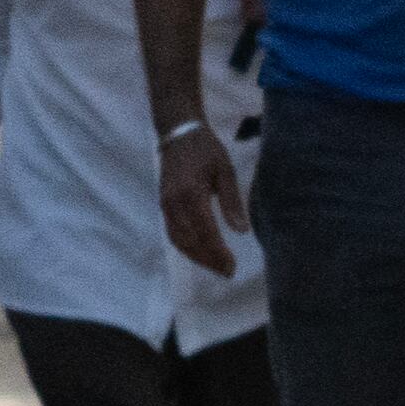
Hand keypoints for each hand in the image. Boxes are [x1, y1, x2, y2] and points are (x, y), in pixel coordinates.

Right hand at [157, 123, 246, 275]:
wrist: (178, 133)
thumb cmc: (206, 149)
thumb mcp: (225, 170)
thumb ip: (232, 201)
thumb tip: (241, 231)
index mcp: (191, 193)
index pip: (205, 231)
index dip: (218, 252)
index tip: (231, 266)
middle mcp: (174, 203)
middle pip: (190, 241)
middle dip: (208, 260)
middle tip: (228, 272)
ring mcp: (166, 205)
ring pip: (178, 240)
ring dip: (197, 257)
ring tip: (216, 268)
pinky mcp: (163, 205)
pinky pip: (172, 233)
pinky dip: (186, 247)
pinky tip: (200, 254)